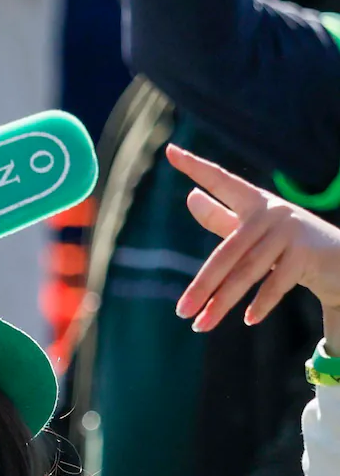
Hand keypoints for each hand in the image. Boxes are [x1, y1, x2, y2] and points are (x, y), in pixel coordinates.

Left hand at [171, 145, 339, 331]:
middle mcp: (271, 211)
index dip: (196, 166)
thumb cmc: (289, 245)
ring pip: (247, 271)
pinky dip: (262, 302)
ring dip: (222, 302)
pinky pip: (277, 281)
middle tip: (181, 312)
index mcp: (255, 202)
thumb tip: (191, 197)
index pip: (221, 181)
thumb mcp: (255, 231)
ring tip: (201, 325)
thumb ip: (223, 217)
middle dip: (202, 286)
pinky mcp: (306, 252)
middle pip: (226, 253)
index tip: (170, 150)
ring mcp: (290, 230)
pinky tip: (248, 319)